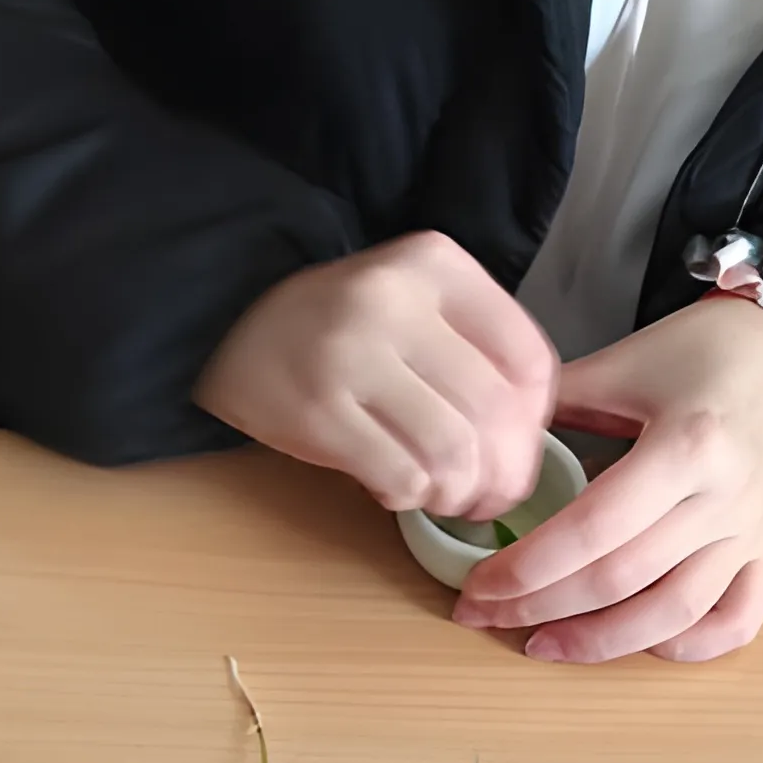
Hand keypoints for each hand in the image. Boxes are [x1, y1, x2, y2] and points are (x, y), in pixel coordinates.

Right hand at [195, 231, 558, 519]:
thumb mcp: (415, 302)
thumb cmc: (339, 325)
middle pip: (494, 413)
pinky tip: (399, 490)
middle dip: (505, 473)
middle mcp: (394, 299)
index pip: (527, 357)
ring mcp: (350, 353)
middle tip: (490, 495)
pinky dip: (411, 498)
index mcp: (435, 264)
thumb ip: (476, 349)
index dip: (536, 421)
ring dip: (460, 494)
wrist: (227, 322)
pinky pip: (399, 477)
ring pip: (452, 452)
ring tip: (447, 498)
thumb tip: (528, 441)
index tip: (517, 445)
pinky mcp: (314, 409)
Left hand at [454, 295, 762, 662]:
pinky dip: (687, 646)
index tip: (476, 587)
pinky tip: (637, 642)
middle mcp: (727, 497)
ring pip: (675, 614)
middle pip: (622, 578)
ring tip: (543, 645)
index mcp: (688, 444)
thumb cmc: (694, 352)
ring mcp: (754, 530)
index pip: (592, 529)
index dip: (525, 568)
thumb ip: (548, 408)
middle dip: (540, 607)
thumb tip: (484, 458)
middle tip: (484, 616)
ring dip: (600, 643)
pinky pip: (737, 622)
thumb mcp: (616, 365)